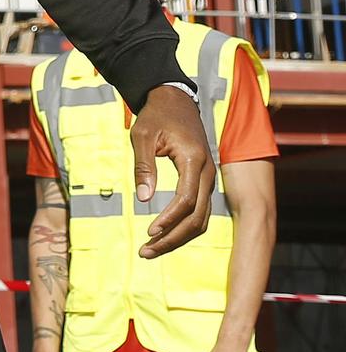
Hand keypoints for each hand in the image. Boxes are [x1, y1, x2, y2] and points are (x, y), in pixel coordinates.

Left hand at [131, 84, 213, 254]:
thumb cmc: (156, 116)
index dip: (169, 219)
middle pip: (197, 218)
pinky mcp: (203, 182)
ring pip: (201, 219)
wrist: (174, 100)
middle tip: (146, 251)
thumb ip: (144, 166)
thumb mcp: (142, 135)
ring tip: (151, 249)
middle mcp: (207, 174)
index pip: (186, 200)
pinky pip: (199, 211)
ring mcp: (208, 179)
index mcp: (194, 160)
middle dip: (172, 238)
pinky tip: (164, 235)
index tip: (149, 231)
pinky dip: (183, 227)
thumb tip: (142, 199)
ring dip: (178, 237)